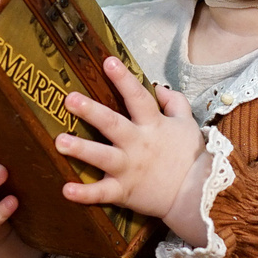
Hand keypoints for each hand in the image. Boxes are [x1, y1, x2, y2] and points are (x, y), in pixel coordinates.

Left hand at [58, 57, 209, 237]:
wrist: (197, 195)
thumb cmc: (191, 158)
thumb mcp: (188, 124)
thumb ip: (175, 103)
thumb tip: (159, 87)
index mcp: (153, 125)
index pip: (138, 97)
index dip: (123, 79)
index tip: (108, 61)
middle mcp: (138, 144)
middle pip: (113, 124)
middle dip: (91, 111)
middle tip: (70, 99)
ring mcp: (129, 169)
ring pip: (102, 156)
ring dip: (80, 149)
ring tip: (59, 141)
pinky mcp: (124, 191)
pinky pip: (101, 193)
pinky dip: (84, 194)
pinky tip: (66, 190)